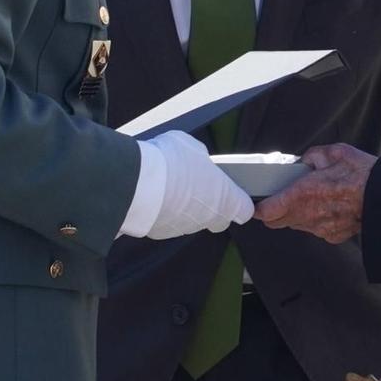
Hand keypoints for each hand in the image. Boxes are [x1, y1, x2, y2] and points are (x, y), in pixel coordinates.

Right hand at [139, 131, 253, 239]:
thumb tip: (197, 160)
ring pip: (191, 220)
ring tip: (170, 186)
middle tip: (198, 186)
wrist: (137, 183)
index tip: (233, 192)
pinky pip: (168, 221)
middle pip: (217, 218)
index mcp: (225, 199)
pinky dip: (164, 211)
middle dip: (211, 204)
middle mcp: (208, 219)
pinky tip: (155, 195)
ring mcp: (184, 228)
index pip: (244, 210)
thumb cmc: (171, 163)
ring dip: (185, 207)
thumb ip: (201, 159)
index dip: (239, 201)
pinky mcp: (161, 232)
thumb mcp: (193, 148)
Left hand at [252, 143, 373, 241]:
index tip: (258, 203)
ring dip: (296, 215)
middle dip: (275, 211)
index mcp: (303, 193)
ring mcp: (319, 228)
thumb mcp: (336, 153)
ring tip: (311, 199)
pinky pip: (314, 229)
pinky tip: (327, 208)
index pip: (267, 211)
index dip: (259, 208)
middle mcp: (308, 214)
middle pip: (277, 221)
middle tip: (281, 198)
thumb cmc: (363, 175)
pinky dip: (315, 220)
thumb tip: (305, 160)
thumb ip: (313, 156)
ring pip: (295, 225)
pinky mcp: (331, 235)